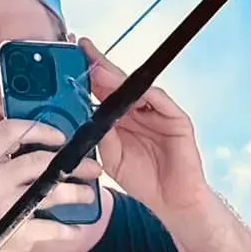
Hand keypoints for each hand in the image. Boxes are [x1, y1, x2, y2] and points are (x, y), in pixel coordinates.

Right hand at [0, 117, 103, 251]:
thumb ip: (0, 165)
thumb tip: (26, 153)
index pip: (9, 132)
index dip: (38, 130)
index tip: (59, 137)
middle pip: (39, 162)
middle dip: (72, 164)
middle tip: (91, 168)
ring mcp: (7, 206)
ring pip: (51, 192)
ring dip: (76, 192)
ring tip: (87, 194)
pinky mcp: (19, 233)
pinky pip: (53, 228)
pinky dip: (68, 230)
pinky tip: (75, 230)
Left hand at [80, 38, 211, 222]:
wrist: (173, 202)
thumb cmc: (144, 181)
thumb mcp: (112, 158)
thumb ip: (101, 135)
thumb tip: (89, 111)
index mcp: (122, 119)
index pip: (104, 91)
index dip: (90, 75)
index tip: (73, 56)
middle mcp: (140, 111)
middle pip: (119, 84)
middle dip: (101, 67)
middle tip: (84, 50)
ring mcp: (159, 114)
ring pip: (138, 89)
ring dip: (118, 78)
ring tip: (99, 69)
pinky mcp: (177, 120)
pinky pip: (160, 100)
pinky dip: (146, 93)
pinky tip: (131, 88)